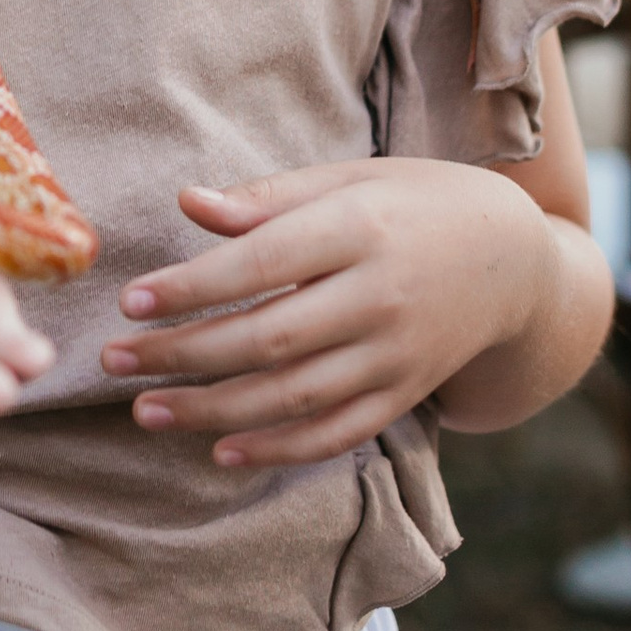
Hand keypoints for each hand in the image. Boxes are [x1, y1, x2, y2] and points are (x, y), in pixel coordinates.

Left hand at [98, 157, 556, 469]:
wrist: (516, 260)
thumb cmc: (415, 203)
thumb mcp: (350, 178)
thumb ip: (269, 198)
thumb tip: (188, 204)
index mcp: (361, 228)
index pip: (261, 264)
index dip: (192, 287)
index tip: (131, 301)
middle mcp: (381, 296)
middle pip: (268, 337)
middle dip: (183, 355)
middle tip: (114, 362)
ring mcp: (397, 354)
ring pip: (294, 396)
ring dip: (213, 410)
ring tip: (146, 411)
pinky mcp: (405, 394)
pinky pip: (336, 433)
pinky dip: (279, 449)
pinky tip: (221, 451)